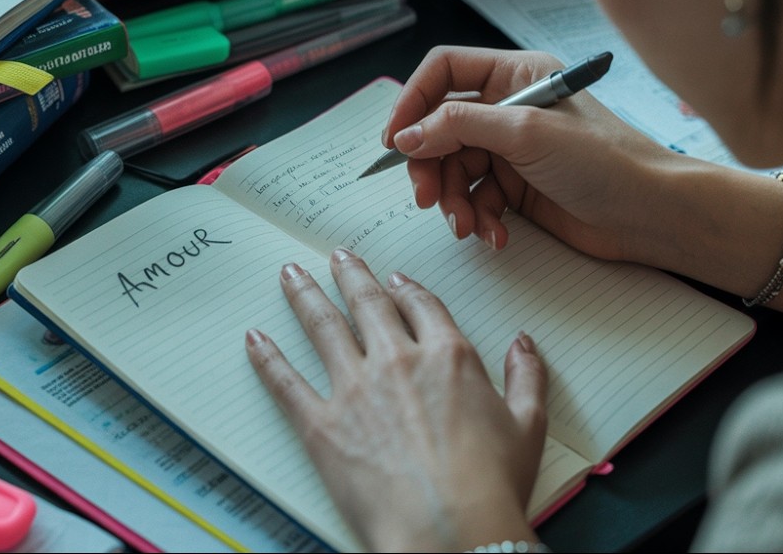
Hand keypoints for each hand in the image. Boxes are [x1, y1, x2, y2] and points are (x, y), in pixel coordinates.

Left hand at [246, 248, 547, 552]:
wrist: (449, 532)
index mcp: (448, 356)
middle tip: (336, 257)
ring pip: (323, 327)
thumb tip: (524, 344)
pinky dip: (267, 357)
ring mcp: (355, 389)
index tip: (394, 279)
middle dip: (350, 275)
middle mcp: (397, 361)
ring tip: (290, 275)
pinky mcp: (321, 424)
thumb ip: (526, 379)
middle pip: (368, 304)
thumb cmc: (491, 487)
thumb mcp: (528, 427)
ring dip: (305, 296)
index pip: (422, 307)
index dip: (406, 289)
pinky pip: (286, 382)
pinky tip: (254, 338)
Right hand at [383, 46, 684, 261]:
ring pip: (453, 168)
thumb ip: (460, 126)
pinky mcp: (517, 187)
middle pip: (440, 127)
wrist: (651, 213)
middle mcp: (508, 106)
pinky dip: (478, 217)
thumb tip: (407, 135)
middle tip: (426, 198)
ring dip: (453, 200)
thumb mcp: (525, 131)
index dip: (413, 102)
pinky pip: (475, 198)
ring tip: (467, 225)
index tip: (396, 141)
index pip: (443, 72)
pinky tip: (494, 235)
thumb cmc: (604, 160)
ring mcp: (512, 148)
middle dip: (430, 165)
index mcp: (514, 74)